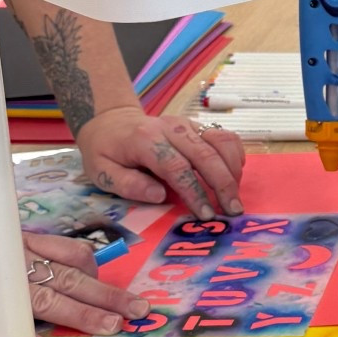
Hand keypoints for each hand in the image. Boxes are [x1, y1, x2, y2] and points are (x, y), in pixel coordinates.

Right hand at [0, 228, 143, 336]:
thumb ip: (28, 258)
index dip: (99, 273)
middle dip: (106, 294)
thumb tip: (69, 274)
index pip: (69, 254)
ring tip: (107, 326)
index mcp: (16, 245)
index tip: (125, 290)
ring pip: (41, 298)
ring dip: (78, 313)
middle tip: (138, 309)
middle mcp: (7, 260)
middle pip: (67, 277)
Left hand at [76, 107, 245, 218]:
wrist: (112, 122)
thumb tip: (159, 196)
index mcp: (145, 140)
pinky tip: (234, 175)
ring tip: (234, 197)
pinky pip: (225, 136)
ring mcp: (187, 124)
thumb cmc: (106, 152)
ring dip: (233, 170)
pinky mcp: (197, 125)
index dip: (194, 191)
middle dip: (223, 184)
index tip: (206, 214)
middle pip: (206, 154)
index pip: (176, 167)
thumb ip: (128, 185)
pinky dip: (235, 155)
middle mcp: (171, 128)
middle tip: (233, 211)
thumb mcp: (102, 172)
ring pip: (221, 141)